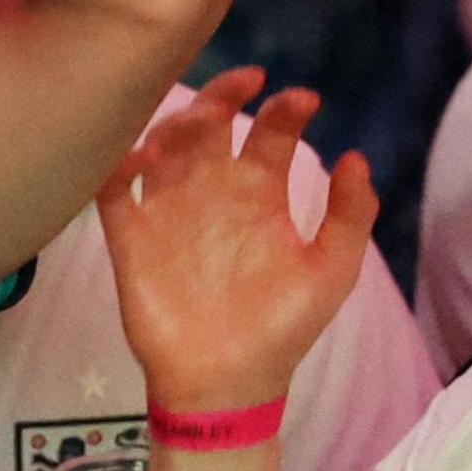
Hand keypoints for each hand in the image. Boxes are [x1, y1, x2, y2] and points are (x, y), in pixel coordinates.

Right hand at [94, 69, 380, 412]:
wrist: (227, 386)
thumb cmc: (282, 331)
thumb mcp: (330, 273)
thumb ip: (349, 216)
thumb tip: (358, 156)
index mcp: (262, 192)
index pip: (270, 131)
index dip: (285, 108)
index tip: (302, 100)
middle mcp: (214, 190)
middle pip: (212, 121)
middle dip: (223, 93)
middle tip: (242, 84)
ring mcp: (169, 209)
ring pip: (163, 142)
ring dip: (176, 119)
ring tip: (199, 119)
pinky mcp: (130, 236)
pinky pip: (114, 187)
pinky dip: (118, 162)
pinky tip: (140, 155)